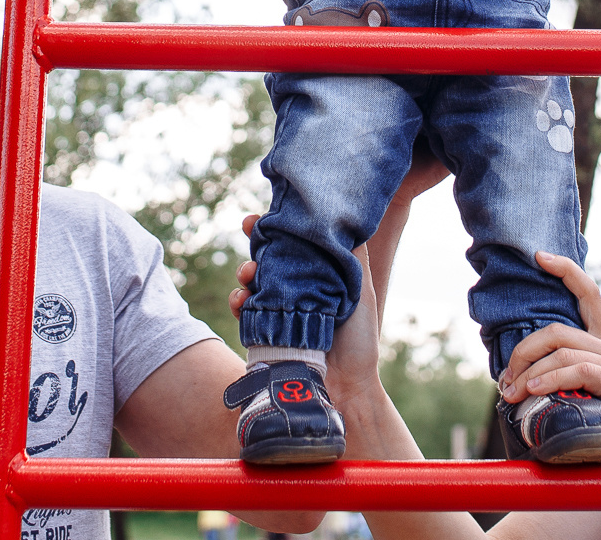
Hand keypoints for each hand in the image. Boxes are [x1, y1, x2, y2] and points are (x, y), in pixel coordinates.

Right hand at [227, 217, 388, 411]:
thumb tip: (342, 213)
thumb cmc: (359, 337)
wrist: (348, 386)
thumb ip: (353, 253)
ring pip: (252, 283)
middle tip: (250, 234)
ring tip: (248, 274)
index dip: (275, 228)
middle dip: (255, 244)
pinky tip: (241, 301)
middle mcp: (296, 290)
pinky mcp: (264, 334)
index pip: (292, 244)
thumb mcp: (361, 288)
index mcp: (317, 276)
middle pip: (268, 258)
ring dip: (244, 273)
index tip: (260, 216)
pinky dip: (238, 303)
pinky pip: (244, 313)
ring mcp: (279, 312)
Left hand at [496, 252, 600, 459]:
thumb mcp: (584, 399)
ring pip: (564, 351)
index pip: (588, 295)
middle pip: (558, 330)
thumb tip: (515, 381)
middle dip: (522, 350)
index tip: (540, 256)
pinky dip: (552, 379)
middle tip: (504, 381)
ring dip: (530, 372)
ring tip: (512, 393)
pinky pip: (581, 372)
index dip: (565, 271)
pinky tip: (534, 391)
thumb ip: (561, 382)